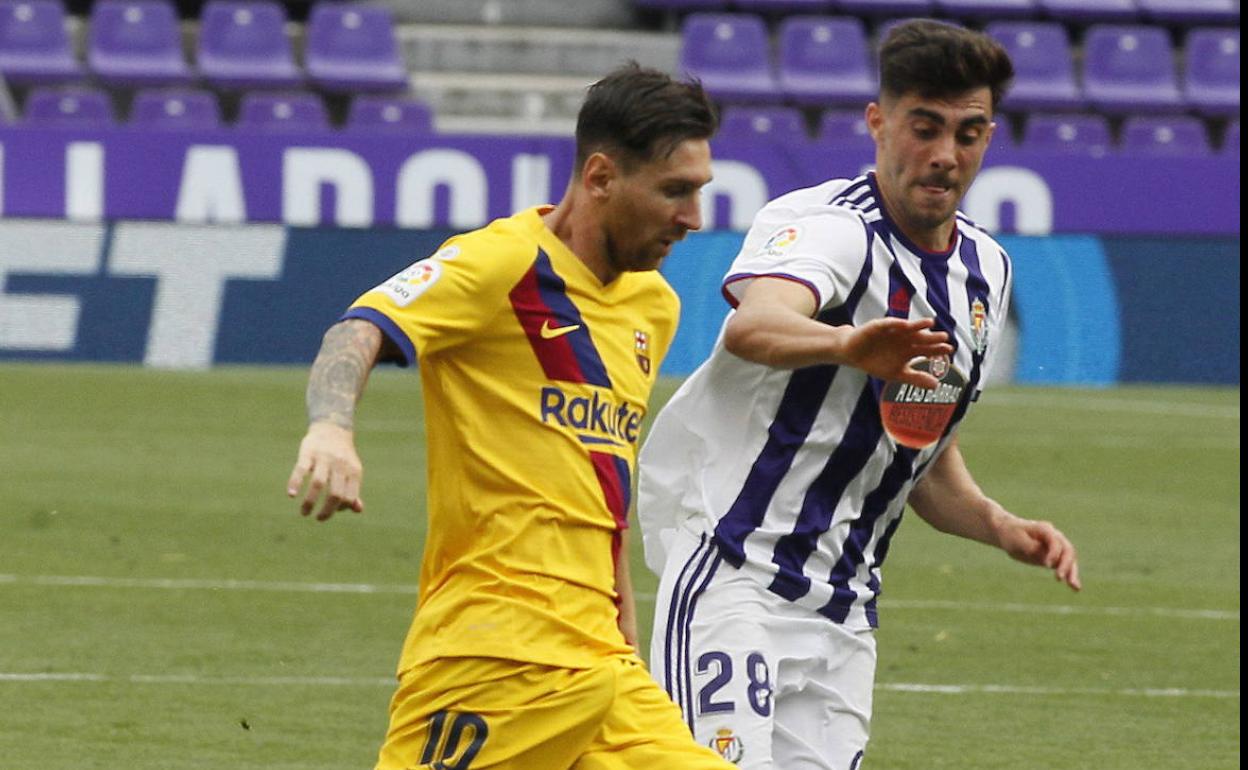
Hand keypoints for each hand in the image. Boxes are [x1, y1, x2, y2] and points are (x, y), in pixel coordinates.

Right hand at [286, 421, 364, 520]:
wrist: (332, 428)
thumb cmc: (343, 456)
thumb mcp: (352, 471)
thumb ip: (353, 491)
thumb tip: (358, 510)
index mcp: (354, 472)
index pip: (349, 497)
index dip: (340, 508)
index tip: (331, 511)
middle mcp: (340, 465)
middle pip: (335, 494)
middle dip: (326, 511)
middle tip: (318, 518)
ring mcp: (324, 458)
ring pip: (318, 484)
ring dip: (310, 502)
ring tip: (304, 512)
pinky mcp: (308, 452)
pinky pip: (301, 469)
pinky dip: (295, 482)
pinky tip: (292, 494)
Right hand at [837, 317, 952, 388]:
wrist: (853, 354)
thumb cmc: (876, 362)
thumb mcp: (897, 374)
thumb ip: (916, 378)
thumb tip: (937, 385)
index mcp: (909, 350)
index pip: (927, 349)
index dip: (937, 349)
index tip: (949, 350)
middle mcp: (904, 339)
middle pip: (920, 337)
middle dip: (931, 338)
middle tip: (944, 338)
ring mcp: (892, 332)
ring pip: (908, 328)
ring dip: (918, 325)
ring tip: (929, 323)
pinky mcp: (878, 327)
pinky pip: (888, 324)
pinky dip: (896, 324)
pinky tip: (905, 325)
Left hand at [997, 517, 1081, 590]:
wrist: (1008, 532)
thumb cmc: (1012, 535)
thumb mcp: (1017, 541)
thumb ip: (1032, 548)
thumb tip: (1048, 560)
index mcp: (1045, 529)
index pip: (1055, 541)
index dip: (1054, 553)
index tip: (1047, 565)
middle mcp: (1055, 537)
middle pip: (1067, 550)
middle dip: (1066, 564)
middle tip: (1059, 578)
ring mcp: (1057, 547)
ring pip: (1069, 559)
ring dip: (1072, 572)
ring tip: (1075, 587)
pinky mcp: (1054, 557)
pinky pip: (1065, 566)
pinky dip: (1070, 575)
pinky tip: (1075, 588)